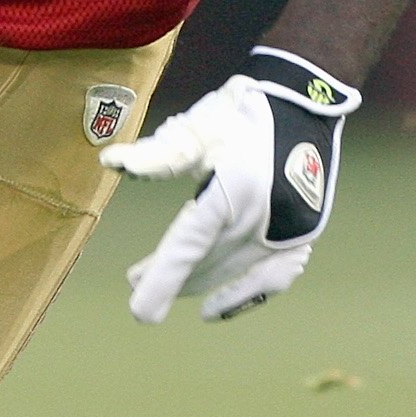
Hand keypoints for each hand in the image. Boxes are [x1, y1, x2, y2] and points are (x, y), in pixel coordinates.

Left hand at [102, 47, 359, 322]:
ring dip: (199, 284)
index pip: (190, 245)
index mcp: (234, 189)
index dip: (163, 280)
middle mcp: (263, 216)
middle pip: (206, 262)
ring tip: (172, 287)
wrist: (305, 103)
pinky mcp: (304, 233)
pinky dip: (244, 295)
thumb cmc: (243, 111)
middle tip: (134, 280)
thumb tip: (110, 162)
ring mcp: (288, 229)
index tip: (141, 313)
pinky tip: (218, 308)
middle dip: (170, 278)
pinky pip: (272, 278)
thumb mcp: (199, 127)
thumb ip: (159, 154)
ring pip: (232, 271)